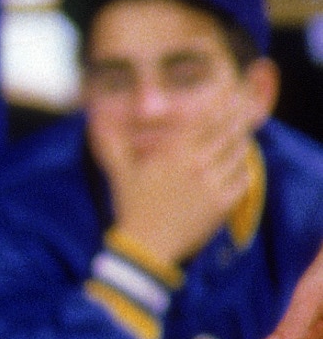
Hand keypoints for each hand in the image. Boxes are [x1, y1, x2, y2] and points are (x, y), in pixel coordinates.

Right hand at [103, 110, 254, 268]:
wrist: (147, 246)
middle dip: (237, 117)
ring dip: (242, 141)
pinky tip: (240, 164)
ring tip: (242, 134)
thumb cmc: (132, 206)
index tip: (229, 92)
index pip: (206, 119)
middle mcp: (197, 164)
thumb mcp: (120, 170)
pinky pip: (243, 179)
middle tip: (244, 107)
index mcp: (174, 152)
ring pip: (238, 154)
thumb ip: (111, 141)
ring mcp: (213, 184)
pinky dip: (244, 168)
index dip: (220, 104)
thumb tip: (93, 117)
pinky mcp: (223, 204)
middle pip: (228, 132)